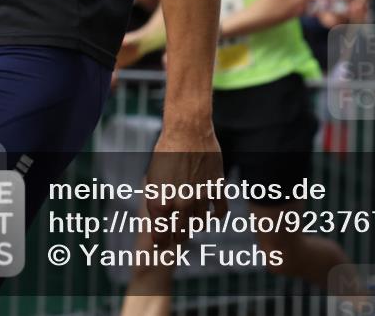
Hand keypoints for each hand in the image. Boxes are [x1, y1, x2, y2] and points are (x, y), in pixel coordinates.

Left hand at [144, 124, 227, 245]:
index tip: (163, 243)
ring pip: (200, 223)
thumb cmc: (166, 152)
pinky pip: (220, 211)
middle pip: (181, 234)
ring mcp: (200, 197)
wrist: (187, 131)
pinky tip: (212, 214)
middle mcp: (180, 203)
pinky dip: (216, 216)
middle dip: (179, 236)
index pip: (161, 237)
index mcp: (160, 203)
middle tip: (178, 234)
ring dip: (196, 224)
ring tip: (193, 220)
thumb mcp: (153, 180)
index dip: (161, 243)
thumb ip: (158, 202)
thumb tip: (163, 218)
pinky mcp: (217, 187)